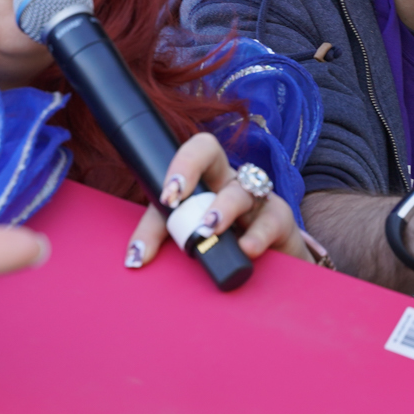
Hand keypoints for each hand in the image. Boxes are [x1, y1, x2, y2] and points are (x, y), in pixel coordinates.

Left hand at [124, 132, 310, 268]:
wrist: (273, 264)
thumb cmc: (225, 240)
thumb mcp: (191, 234)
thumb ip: (162, 236)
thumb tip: (134, 259)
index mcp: (204, 177)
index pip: (189, 154)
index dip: (178, 166)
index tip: (166, 197)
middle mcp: (228, 178)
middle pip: (209, 150)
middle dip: (186, 167)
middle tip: (171, 199)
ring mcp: (256, 196)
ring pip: (238, 190)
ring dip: (220, 209)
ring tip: (206, 230)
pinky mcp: (279, 219)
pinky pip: (270, 220)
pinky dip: (256, 236)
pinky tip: (246, 249)